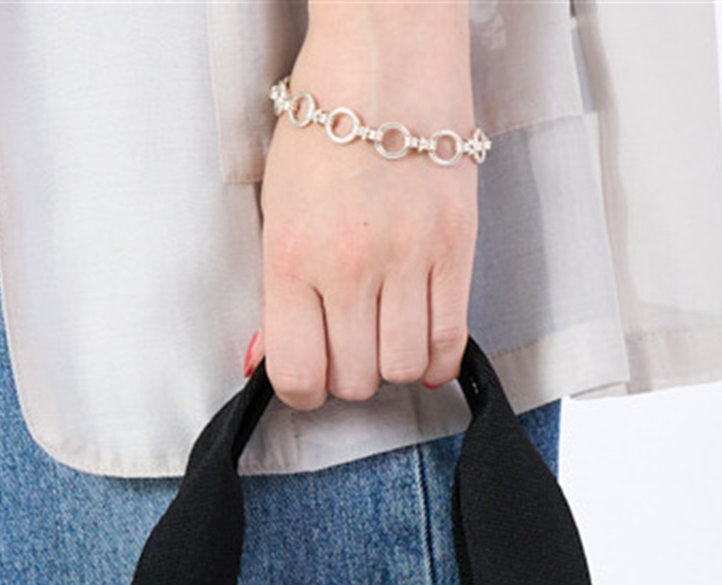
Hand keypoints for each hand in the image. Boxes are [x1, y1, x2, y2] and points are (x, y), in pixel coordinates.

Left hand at [249, 1, 476, 409]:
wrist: (386, 56)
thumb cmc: (327, 124)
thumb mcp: (277, 209)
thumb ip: (276, 293)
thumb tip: (267, 360)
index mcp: (292, 256)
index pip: (297, 373)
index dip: (303, 391)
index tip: (309, 378)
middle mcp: (348, 264)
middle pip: (354, 379)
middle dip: (349, 374)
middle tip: (348, 344)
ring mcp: (406, 258)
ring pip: (401, 368)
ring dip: (392, 364)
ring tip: (385, 335)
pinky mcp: (455, 248)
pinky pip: (449, 339)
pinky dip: (436, 360)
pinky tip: (423, 347)